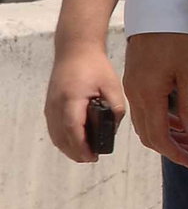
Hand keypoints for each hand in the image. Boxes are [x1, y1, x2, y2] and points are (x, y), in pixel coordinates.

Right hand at [45, 44, 125, 164]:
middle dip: (76, 152)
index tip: (93, 157)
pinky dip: (63, 139)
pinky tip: (75, 143)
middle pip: (62, 137)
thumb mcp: (113, 85)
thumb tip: (113, 128)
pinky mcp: (50, 105)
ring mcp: (51, 105)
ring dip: (69, 148)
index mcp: (72, 98)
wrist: (75, 49)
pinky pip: (54, 128)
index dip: (82, 147)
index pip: (73, 129)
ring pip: (56, 135)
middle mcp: (57, 104)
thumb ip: (116, 107)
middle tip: (93, 159)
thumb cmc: (94, 65)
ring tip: (86, 154)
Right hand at [124, 32, 187, 167]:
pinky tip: (178, 123)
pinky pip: (145, 111)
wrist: (155, 14)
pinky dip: (160, 122)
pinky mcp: (134, 83)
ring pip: (146, 124)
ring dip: (166, 136)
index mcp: (149, 95)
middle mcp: (136, 96)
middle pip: (149, 135)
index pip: (158, 136)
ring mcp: (132, 90)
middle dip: (171, 148)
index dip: (174, 153)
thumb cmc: (176, 40)